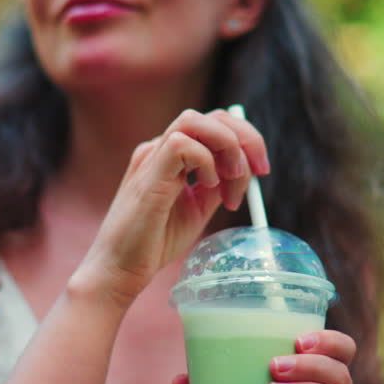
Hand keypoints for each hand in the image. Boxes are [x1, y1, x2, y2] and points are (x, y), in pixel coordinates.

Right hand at [74, 108, 268, 309]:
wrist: (122, 268)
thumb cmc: (154, 242)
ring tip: (231, 180)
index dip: (246, 139)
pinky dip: (205, 161)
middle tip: (259, 171)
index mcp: (171, 154)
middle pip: (211, 116)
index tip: (261, 170)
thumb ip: (218, 186)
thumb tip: (247, 172)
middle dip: (245, 138)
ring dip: (227, 146)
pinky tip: (207, 187)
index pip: (215, 124)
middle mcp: (160, 148)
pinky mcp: (148, 173)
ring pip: (194, 120)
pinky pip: (181, 144)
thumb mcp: (198, 208)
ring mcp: (151, 157)